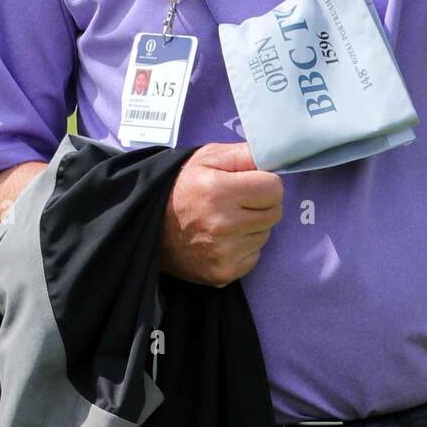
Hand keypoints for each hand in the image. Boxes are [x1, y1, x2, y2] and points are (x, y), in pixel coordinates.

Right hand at [158, 142, 283, 287]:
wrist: (150, 224)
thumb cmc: (184, 186)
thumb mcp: (209, 158)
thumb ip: (245, 153)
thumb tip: (276, 158)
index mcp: (219, 191)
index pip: (274, 189)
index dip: (264, 183)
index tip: (249, 183)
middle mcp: (223, 225)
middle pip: (274, 213)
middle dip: (262, 204)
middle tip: (239, 201)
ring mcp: (224, 254)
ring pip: (265, 235)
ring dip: (253, 226)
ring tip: (228, 219)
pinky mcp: (223, 273)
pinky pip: (254, 256)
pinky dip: (245, 247)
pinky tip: (225, 239)